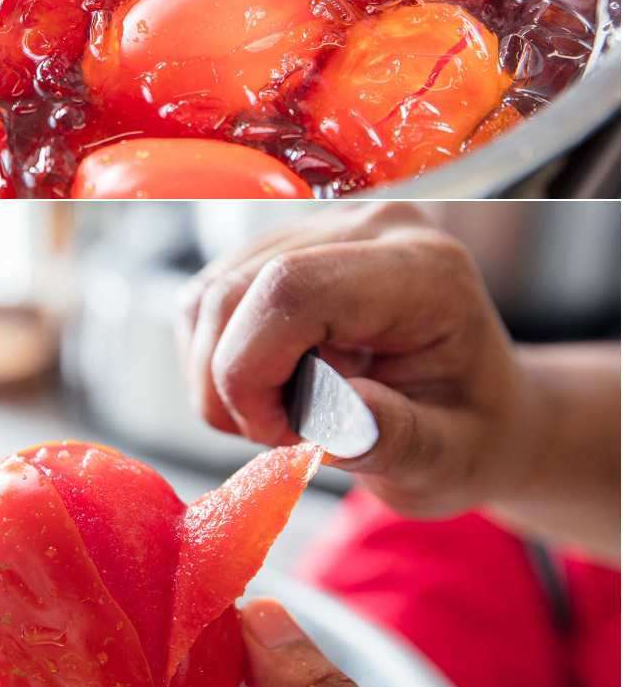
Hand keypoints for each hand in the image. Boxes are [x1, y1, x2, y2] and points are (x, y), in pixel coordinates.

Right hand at [176, 202, 534, 519]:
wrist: (480, 407)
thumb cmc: (471, 432)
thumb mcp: (452, 459)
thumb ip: (397, 438)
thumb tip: (331, 419)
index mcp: (423, 271)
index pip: (292, 290)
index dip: (252, 369)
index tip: (281, 431)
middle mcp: (366, 228)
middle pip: (234, 291)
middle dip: (229, 381)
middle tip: (283, 432)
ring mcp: (316, 228)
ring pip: (207, 294)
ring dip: (217, 372)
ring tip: (282, 408)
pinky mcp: (278, 245)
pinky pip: (206, 297)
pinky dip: (215, 356)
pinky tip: (268, 382)